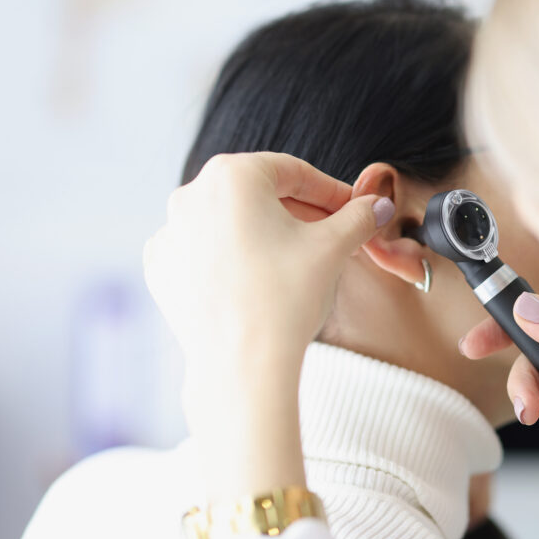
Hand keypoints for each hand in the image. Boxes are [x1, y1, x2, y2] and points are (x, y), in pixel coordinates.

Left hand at [143, 152, 393, 498]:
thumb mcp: (335, 247)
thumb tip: (378, 205)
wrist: (242, 366)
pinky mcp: (161, 269)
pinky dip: (231, 259)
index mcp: (231, 175)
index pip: (294, 172)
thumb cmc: (286, 299)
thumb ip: (359, 216)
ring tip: (298, 261)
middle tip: (333, 235)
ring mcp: (169, 233)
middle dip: (300, 213)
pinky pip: (204, 252)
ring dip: (267, 234)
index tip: (355, 210)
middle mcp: (190, 195)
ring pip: (230, 222)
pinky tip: (258, 280)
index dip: (332, 192)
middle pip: (260, 195)